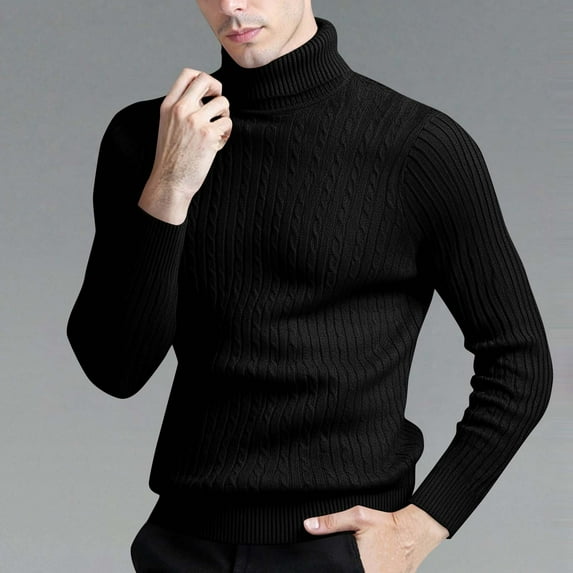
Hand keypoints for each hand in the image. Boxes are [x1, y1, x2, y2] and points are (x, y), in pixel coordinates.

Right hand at [139, 68, 231, 222]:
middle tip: (219, 105)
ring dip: (225, 115)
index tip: (208, 91)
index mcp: (169, 106)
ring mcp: (195, 120)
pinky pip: (228, 123)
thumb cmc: (171, 158)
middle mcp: (181, 109)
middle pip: (206, 79)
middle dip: (218, 89)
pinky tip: (218, 144)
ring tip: (218, 130)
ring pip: (223, 102)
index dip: (203, 77)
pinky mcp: (209, 134)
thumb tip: (203, 100)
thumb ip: (181, 110)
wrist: (170, 181)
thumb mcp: (168, 127)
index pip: (187, 74)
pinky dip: (226, 134)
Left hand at [303, 504, 448, 572]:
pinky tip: (366, 563)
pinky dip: (367, 571)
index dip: (331, 568)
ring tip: (357, 559)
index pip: (338, 571)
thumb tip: (308, 525)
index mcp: (360, 567)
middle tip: (345, 558)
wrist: (414, 533)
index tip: (330, 564)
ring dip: (354, 569)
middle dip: (344, 567)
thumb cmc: (387, 525)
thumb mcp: (358, 517)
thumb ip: (331, 522)